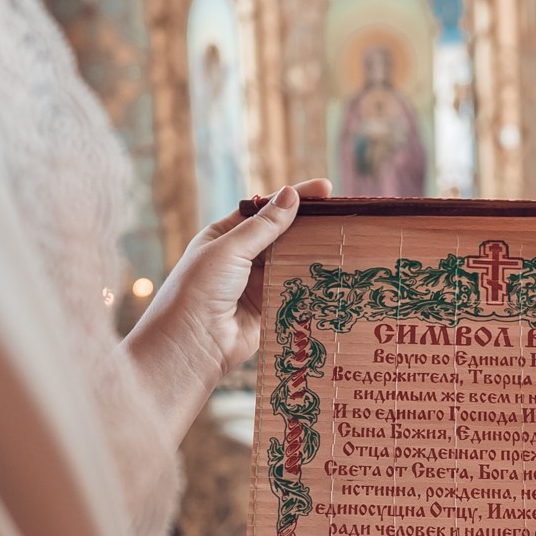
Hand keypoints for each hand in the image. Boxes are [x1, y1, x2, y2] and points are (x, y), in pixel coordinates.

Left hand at [124, 180, 328, 443]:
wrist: (190, 345)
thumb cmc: (199, 290)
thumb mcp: (230, 250)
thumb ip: (263, 226)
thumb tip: (291, 195)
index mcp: (225, 236)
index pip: (264, 210)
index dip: (294, 199)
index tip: (325, 190)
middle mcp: (241, 259)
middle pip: (282, 235)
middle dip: (309, 225)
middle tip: (343, 216)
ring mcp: (256, 285)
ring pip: (291, 262)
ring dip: (313, 253)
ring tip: (345, 240)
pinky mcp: (269, 310)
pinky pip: (295, 291)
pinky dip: (312, 283)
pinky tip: (335, 273)